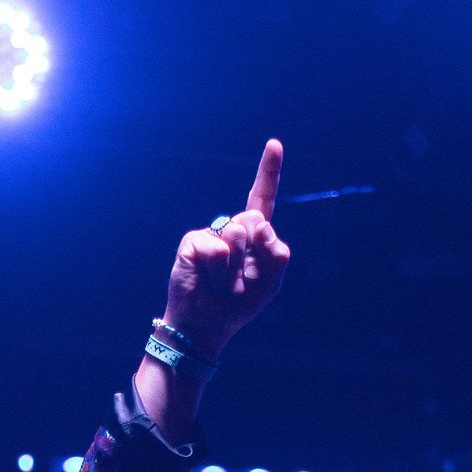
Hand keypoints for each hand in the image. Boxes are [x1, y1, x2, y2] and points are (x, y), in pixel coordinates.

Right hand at [162, 137, 289, 358]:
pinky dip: (218, 272)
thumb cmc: (237, 306)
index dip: (268, 172)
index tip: (274, 144)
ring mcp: (211, 234)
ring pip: (238, 237)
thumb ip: (278, 254)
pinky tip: (208, 280)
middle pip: (257, 223)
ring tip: (223, 284)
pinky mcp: (193, 242)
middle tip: (240, 282)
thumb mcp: (271, 284)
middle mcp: (231, 229)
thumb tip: (259, 223)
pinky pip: (217, 250)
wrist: (205, 326)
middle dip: (254, 256)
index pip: (262, 200)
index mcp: (253, 237)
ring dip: (235, 270)